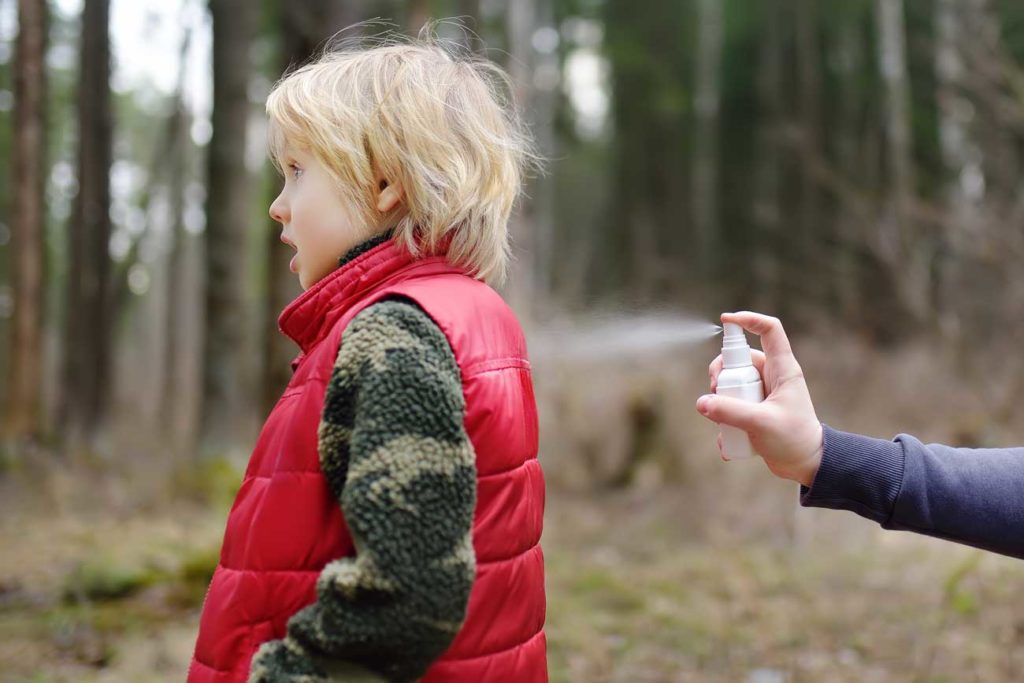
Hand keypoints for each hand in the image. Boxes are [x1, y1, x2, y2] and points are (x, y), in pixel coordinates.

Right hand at [695, 311, 823, 486]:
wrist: (805, 465)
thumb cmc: (793, 439)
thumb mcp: (761, 423)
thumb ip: (730, 411)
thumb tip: (702, 402)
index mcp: (783, 368)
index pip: (769, 330)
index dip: (749, 319)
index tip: (726, 320)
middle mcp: (772, 376)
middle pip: (738, 359)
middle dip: (721, 373)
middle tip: (715, 391)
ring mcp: (762, 392)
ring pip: (731, 383)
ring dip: (719, 399)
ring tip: (721, 421)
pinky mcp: (753, 409)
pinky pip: (730, 405)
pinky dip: (724, 420)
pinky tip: (728, 441)